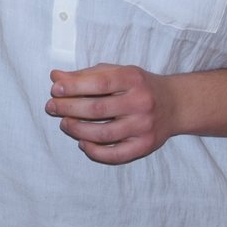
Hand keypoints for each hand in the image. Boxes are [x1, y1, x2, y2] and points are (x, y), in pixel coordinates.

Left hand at [45, 64, 177, 164]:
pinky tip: (82, 143)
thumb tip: (55, 77)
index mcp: (132, 79)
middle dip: (68, 108)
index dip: (74, 86)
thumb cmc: (138, 86)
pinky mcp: (145, 145)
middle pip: (97, 109)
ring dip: (77, 130)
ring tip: (64, 124)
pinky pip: (116, 154)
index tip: (55, 89)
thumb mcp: (116, 72)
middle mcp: (141, 102)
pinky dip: (95, 151)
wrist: (175, 104)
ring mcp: (144, 126)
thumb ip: (85, 75)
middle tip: (51, 107)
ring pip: (103, 133)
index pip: (99, 83)